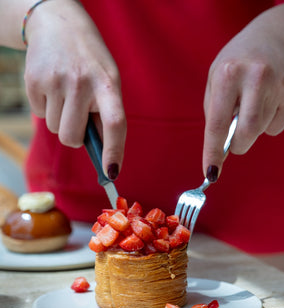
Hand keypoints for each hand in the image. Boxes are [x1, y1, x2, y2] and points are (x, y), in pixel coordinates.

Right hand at [24, 0, 125, 178]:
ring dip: (60, 118)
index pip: (115, 123)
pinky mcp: (34, 81)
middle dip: (74, 136)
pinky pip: (39, 114)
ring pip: (54, 129)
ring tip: (65, 91)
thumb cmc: (89, 62)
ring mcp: (55, 81)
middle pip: (72, 138)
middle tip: (77, 115)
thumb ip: (105, 114)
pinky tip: (52, 86)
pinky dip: (45, 106)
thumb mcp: (107, 80)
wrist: (58, 24)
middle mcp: (81, 82)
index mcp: (108, 84)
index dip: (114, 151)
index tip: (111, 173)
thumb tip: (101, 155)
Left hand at [203, 4, 283, 180]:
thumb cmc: (238, 59)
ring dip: (252, 129)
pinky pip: (277, 127)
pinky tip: (267, 102)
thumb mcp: (216, 77)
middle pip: (246, 134)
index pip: (217, 125)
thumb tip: (219, 146)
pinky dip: (268, 123)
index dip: (213, 153)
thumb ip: (215, 110)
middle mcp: (255, 79)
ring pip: (262, 131)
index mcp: (228, 75)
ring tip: (251, 105)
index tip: (210, 173)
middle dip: (238, 145)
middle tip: (234, 141)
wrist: (275, 34)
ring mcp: (278, 86)